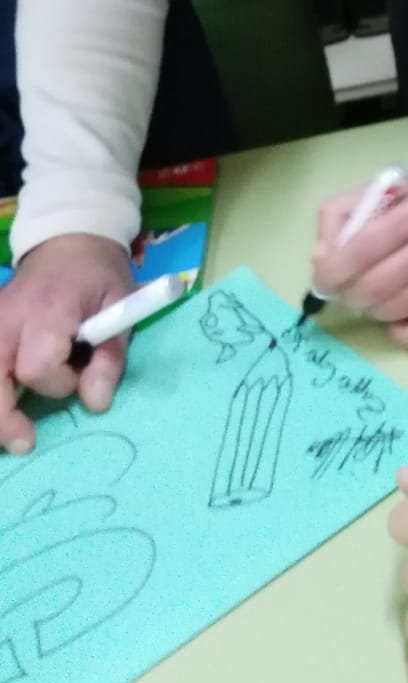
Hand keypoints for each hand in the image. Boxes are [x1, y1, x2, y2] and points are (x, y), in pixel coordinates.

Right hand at [0, 233, 133, 454]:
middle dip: (3, 418)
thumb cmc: (98, 276)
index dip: (57, 382)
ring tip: (10, 432)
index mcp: (48, 309)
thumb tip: (95, 404)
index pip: (36, 364)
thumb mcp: (121, 307)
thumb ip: (110, 358)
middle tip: (24, 441)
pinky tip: (3, 406)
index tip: (77, 376)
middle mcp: (8, 316)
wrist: (68, 242)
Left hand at [311, 164, 407, 348]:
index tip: (324, 279)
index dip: (332, 272)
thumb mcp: (387, 189)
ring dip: (373, 308)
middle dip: (350, 292)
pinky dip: (400, 330)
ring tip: (380, 291)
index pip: (361, 250)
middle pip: (373, 288)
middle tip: (352, 285)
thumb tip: (321, 261)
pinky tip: (402, 311)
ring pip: (392, 313)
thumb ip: (343, 214)